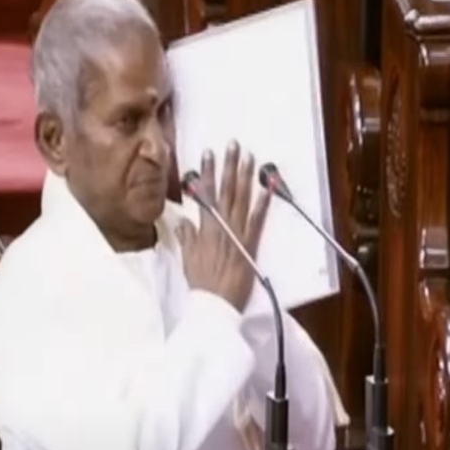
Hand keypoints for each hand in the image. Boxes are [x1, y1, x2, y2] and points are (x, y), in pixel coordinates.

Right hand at [176, 140, 270, 311]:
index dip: (206, 172)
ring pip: (241, 200)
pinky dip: (263, 205)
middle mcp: (221, 226)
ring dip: (245, 177)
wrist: (214, 304)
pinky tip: (267, 189)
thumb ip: (187, 238)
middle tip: (233, 144)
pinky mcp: (250, 245)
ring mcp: (237, 234)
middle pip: (225, 190)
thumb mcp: (187, 259)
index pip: (205, 194)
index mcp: (204, 228)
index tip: (208, 153)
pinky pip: (258, 221)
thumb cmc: (200, 284)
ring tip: (249, 157)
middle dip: (229, 165)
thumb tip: (181, 223)